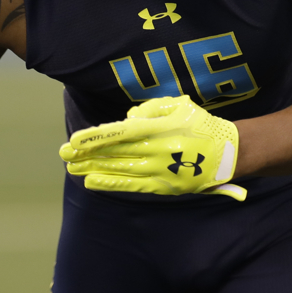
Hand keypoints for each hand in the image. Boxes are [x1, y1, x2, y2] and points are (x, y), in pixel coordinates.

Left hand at [58, 96, 246, 200]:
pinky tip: (92, 182)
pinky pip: (132, 185)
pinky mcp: (163, 186)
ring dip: (92, 169)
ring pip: (119, 170)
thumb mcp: (179, 106)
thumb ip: (151, 108)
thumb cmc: (200, 124)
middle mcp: (157, 150)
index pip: (119, 133)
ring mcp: (159, 170)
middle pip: (114, 153)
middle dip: (86, 154)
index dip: (95, 138)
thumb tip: (128, 118)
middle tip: (63, 154)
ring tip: (71, 167)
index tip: (74, 140)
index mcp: (159, 128)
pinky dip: (111, 184)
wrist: (228, 153)